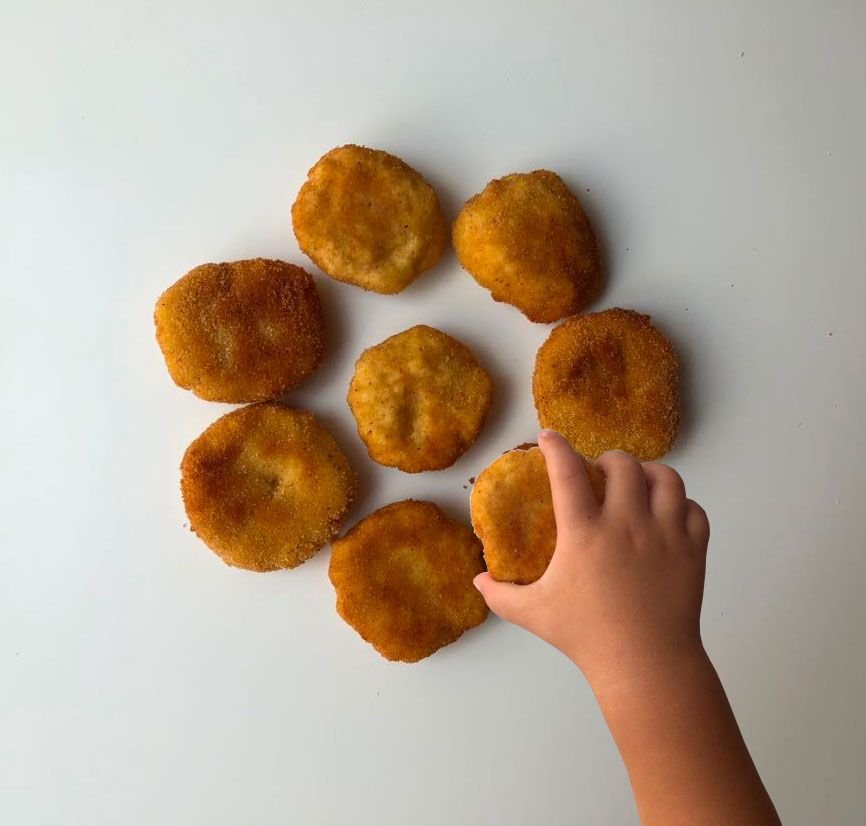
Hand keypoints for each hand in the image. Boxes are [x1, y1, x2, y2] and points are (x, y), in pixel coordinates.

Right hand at [474, 429, 709, 694]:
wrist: (646, 664)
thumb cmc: (586, 637)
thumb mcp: (533, 614)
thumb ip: (500, 595)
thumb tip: (478, 579)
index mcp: (585, 534)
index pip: (568, 473)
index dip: (556, 447)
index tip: (549, 436)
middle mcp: (627, 524)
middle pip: (623, 465)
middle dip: (608, 459)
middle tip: (600, 472)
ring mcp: (666, 534)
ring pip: (666, 478)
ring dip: (649, 473)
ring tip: (638, 484)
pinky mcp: (693, 549)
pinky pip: (694, 509)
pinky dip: (681, 505)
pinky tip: (667, 515)